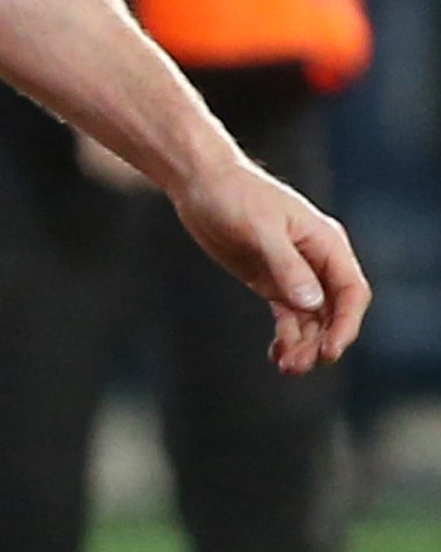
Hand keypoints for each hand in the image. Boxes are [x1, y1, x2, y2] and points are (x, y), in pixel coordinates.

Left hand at [174, 150, 372, 374]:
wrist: (201, 183)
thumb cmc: (234, 196)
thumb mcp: (260, 229)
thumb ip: (287, 266)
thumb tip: (312, 304)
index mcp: (327, 244)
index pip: (350, 291)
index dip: (346, 323)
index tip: (331, 350)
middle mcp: (317, 261)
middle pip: (333, 311)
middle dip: (322, 340)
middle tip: (300, 365)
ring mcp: (294, 273)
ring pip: (310, 318)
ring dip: (303, 344)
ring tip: (287, 368)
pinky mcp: (270, 280)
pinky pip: (288, 316)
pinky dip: (286, 337)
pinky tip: (276, 356)